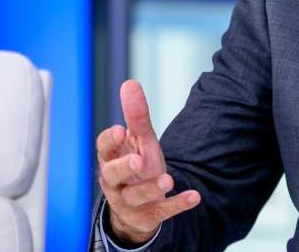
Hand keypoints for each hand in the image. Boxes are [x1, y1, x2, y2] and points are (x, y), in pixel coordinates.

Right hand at [96, 80, 199, 245]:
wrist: (137, 207)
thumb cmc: (135, 166)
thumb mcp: (139, 141)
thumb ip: (136, 116)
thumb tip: (130, 83)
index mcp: (111, 159)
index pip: (104, 149)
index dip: (109, 141)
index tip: (120, 130)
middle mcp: (115, 182)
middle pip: (112, 175)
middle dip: (123, 167)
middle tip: (137, 161)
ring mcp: (130, 201)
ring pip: (135, 196)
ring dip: (151, 188)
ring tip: (167, 180)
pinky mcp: (148, 215)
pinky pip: (162, 211)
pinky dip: (178, 204)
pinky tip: (194, 196)